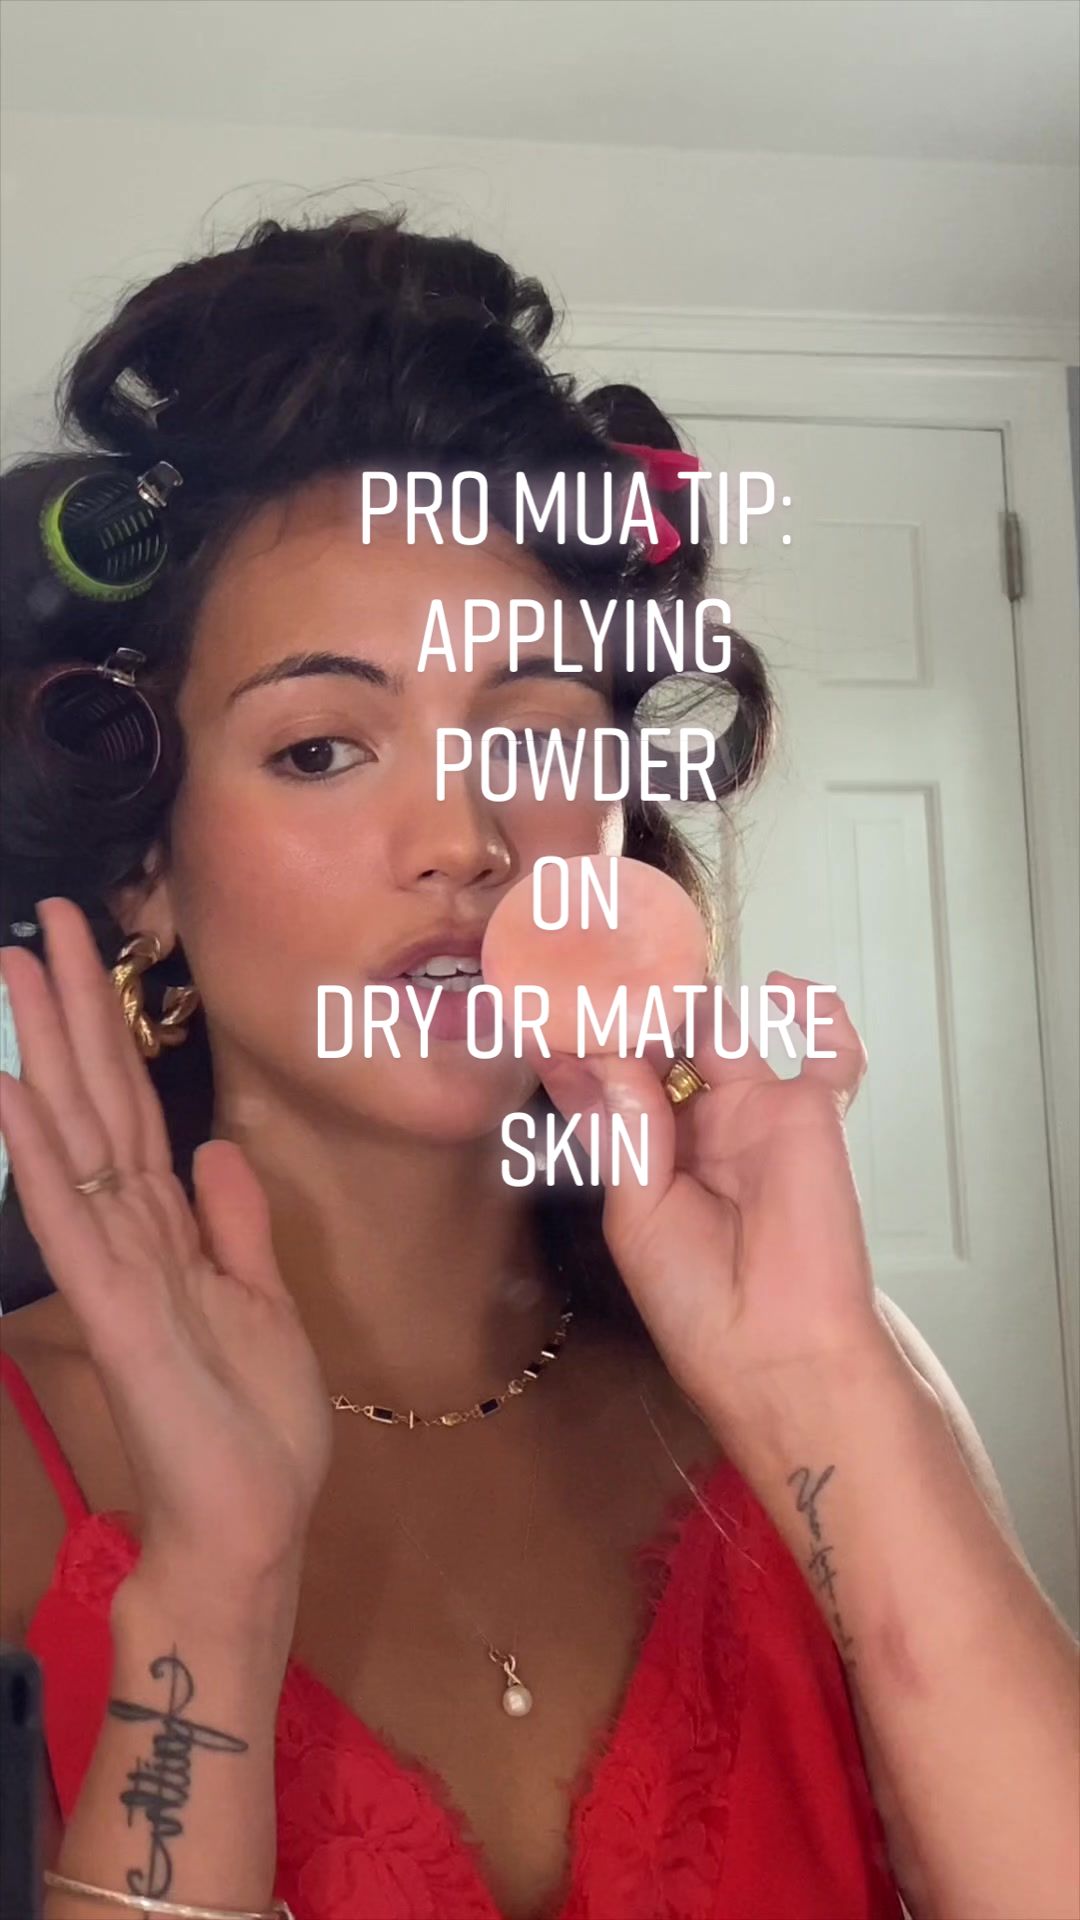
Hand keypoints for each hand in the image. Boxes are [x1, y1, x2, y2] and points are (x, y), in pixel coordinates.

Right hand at [0, 898, 331, 1585]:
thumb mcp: (261, 1302)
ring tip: (13, 971)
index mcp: (169, 1230)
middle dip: (71, 1010)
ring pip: (74, 1139)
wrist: (250, 1526)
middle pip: (97, 1102)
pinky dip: (41, 1157)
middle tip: (41, 922)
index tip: (90, 954)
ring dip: (43, 1054)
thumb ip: (234, 1226)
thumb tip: (216, 1150)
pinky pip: (74, 1222)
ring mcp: (118, 1269)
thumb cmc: (252, 1426)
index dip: (114, 1030)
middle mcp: (132, 1234)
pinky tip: (12, 1093)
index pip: (132, 1108)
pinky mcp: (117, 1313)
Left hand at [539, 973, 887, 1431]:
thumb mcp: (636, 1214)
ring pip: (724, 1031)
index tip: (537, 1006)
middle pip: (663, 1046)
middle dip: (632, 1010)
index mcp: (650, 1157)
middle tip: (597, 964)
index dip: (579, 1047)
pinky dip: (819, 1013)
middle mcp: (700, 1129)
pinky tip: (784, 990)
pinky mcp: (814, 1115)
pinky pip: (832, 1052)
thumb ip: (626, 1130)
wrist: (778, 1349)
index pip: (610, 1084)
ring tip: (655, 964)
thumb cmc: (699, 1303)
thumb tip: (608, 1056)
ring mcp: (756, 1115)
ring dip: (692, 998)